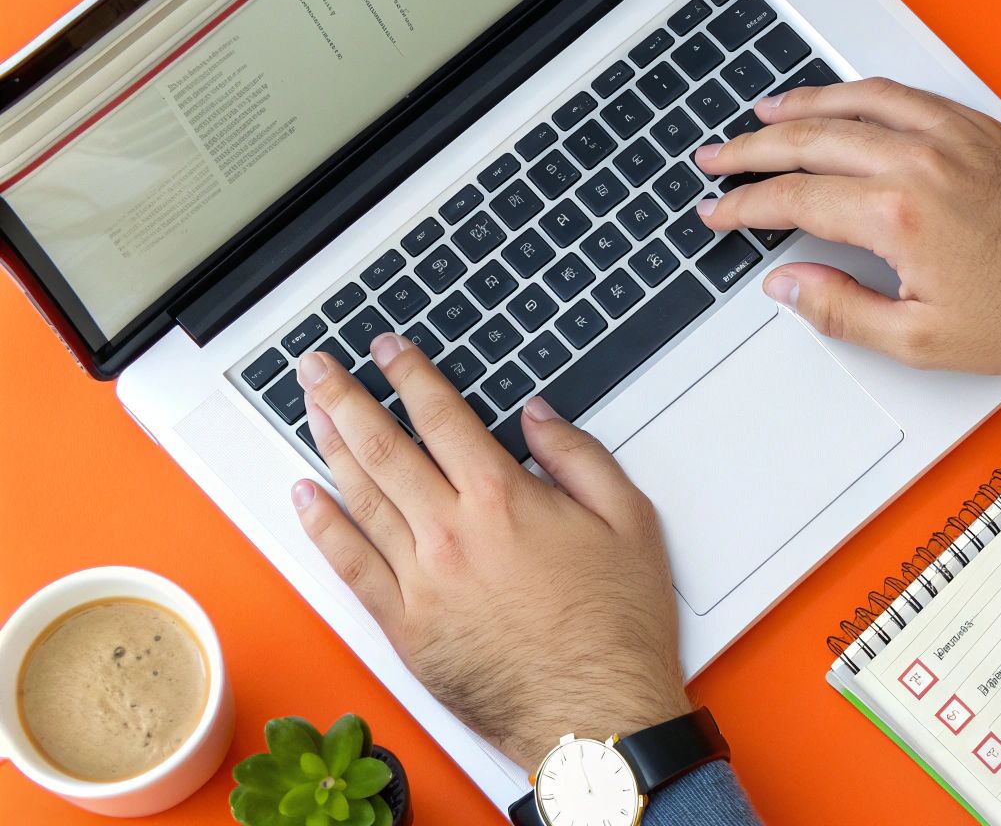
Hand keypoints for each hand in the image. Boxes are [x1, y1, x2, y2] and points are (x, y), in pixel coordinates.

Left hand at [288, 335, 690, 766]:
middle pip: (382, 447)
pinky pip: (349, 566)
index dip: (410, 376)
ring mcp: (420, 582)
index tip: (390, 351)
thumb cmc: (618, 627)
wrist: (596, 715)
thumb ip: (579, 457)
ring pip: (358, 498)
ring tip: (309, 411)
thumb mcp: (630, 520)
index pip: (441, 417)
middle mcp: (451, 533)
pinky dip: (321, 527)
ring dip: (328, 447)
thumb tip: (538, 416)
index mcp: (503, 499)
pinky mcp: (404, 628)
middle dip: (345, 398)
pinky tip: (305, 498)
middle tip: (318, 368)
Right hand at [695, 78, 1000, 401]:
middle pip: (811, 140)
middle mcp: (921, 162)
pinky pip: (901, 95)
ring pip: (853, 105)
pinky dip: (857, 93)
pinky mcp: (977, 128)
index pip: (795, 198)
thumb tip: (788, 285)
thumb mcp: (922, 341)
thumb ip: (842, 311)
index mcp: (899, 215)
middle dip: (751, 150)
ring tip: (761, 116)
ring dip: (799, 108)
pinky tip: (840, 101)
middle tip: (716, 160)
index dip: (744, 207)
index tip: (717, 214)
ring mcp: (951, 137)